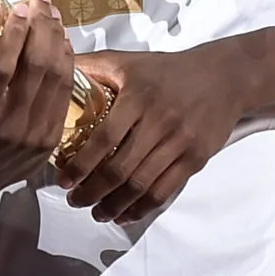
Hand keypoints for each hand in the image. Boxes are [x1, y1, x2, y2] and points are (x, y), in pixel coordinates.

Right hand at [0, 0, 74, 212]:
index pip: (4, 68)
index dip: (15, 34)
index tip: (18, 6)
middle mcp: (13, 126)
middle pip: (38, 67)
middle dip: (43, 26)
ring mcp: (36, 135)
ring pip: (57, 78)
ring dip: (58, 40)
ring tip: (51, 12)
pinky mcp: (50, 141)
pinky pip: (64, 96)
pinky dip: (66, 66)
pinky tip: (61, 43)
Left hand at [57, 45, 249, 221]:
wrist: (223, 77)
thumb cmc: (167, 70)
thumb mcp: (127, 61)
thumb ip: (90, 66)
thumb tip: (51, 69)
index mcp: (137, 97)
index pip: (103, 139)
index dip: (81, 165)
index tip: (63, 180)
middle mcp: (159, 122)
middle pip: (120, 169)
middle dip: (92, 192)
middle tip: (74, 201)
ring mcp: (180, 143)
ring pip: (142, 185)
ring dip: (114, 206)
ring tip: (96, 213)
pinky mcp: (196, 159)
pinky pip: (166, 191)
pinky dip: (142, 208)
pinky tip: (125, 215)